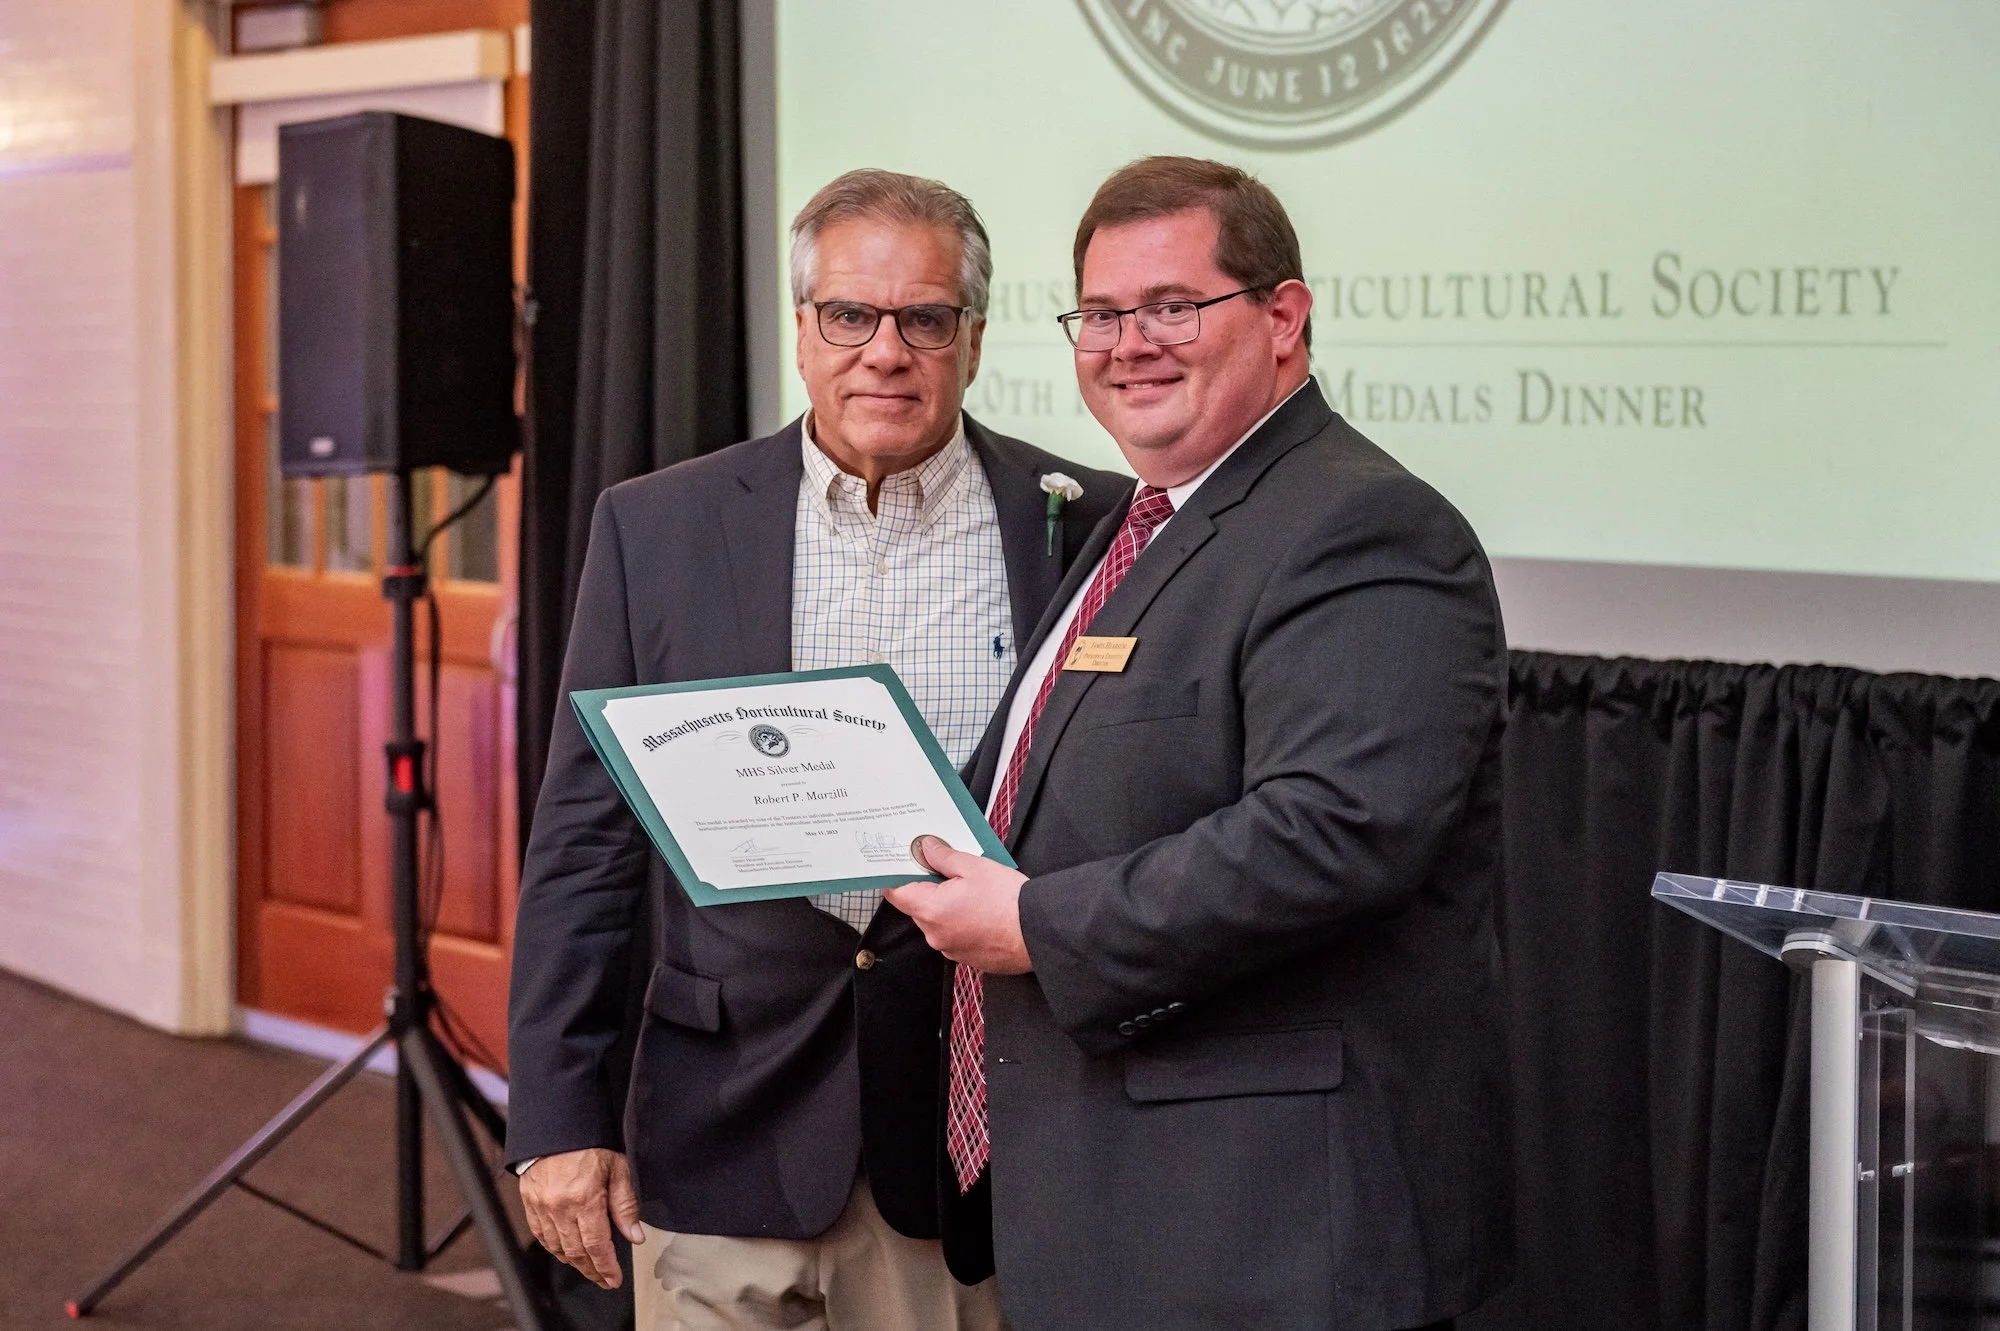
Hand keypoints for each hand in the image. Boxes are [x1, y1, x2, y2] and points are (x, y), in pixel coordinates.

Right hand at [520, 1147, 642, 1289]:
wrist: (557, 1125)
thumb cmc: (590, 1143)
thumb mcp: (618, 1168)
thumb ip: (625, 1205)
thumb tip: (635, 1236)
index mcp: (585, 1199)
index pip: (596, 1246)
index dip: (606, 1267)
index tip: (614, 1279)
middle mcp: (560, 1207)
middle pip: (576, 1252)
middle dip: (592, 1270)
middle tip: (604, 1280)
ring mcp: (542, 1207)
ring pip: (557, 1248)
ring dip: (574, 1263)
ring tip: (589, 1268)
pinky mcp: (530, 1203)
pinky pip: (542, 1236)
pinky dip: (554, 1249)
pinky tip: (566, 1252)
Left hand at [884, 836, 1032, 973]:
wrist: (1039, 933)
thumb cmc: (1008, 900)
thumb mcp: (974, 867)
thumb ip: (943, 857)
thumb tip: (926, 848)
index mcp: (931, 911)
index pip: (897, 893)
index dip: (899, 875)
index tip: (908, 863)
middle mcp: (935, 935)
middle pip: (918, 907)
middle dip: (930, 888)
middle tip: (952, 871)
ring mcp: (951, 950)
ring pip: (938, 922)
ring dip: (948, 906)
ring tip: (974, 892)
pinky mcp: (968, 958)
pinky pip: (956, 935)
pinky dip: (963, 923)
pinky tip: (983, 912)